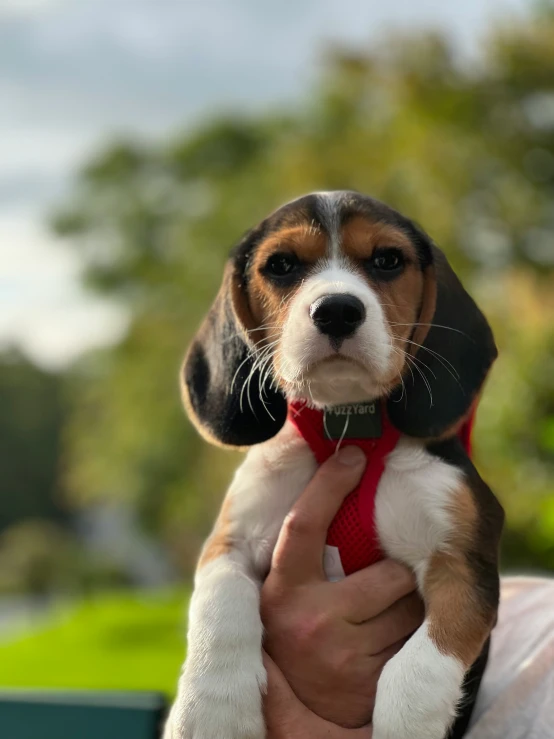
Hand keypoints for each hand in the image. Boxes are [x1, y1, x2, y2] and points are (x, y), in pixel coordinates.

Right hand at [261, 446, 423, 728]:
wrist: (297, 703)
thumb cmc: (297, 623)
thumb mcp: (286, 587)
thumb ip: (303, 548)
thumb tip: (336, 476)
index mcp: (282, 588)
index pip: (302, 524)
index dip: (328, 484)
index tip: (353, 454)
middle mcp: (309, 620)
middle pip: (387, 573)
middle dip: (396, 573)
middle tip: (383, 579)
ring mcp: (342, 654)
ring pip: (409, 607)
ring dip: (408, 604)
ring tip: (384, 612)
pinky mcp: (370, 681)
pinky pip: (415, 641)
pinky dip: (412, 636)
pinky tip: (388, 640)